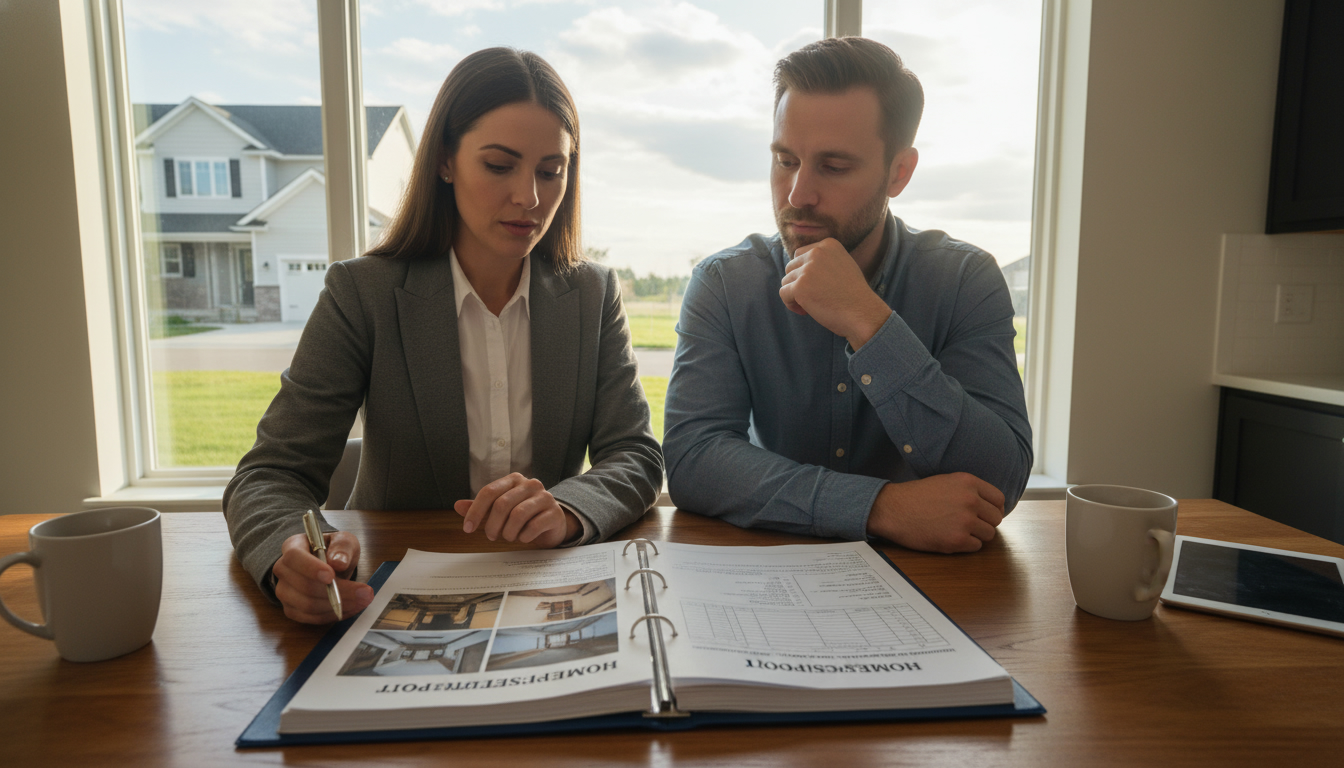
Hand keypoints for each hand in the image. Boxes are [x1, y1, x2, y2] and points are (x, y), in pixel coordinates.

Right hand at [273, 530, 373, 623]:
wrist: (331, 565)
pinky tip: (350, 608)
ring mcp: (285, 592)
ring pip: (308, 606)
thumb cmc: (335, 551)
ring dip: (338, 606)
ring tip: (362, 600)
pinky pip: (311, 618)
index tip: (331, 576)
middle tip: (364, 592)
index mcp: (293, 546)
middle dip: (336, 592)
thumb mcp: (344, 540)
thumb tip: (339, 563)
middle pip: (303, 586)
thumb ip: (343, 547)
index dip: (311, 568)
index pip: (294, 557)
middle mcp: (284, 570)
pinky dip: (333, 615)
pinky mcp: (292, 610)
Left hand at [454, 473, 579, 547]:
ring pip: (518, 515)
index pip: (489, 491)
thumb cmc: (523, 515)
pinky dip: (523, 536)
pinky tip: (523, 537)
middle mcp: (530, 484)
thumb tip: (457, 505)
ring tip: (508, 537)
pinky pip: (533, 526)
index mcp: (514, 479)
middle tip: (491, 536)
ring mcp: (545, 497)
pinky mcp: (554, 513)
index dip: (475, 511)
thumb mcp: (499, 510)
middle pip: (502, 504)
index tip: (468, 528)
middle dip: (492, 525)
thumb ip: (480, 507)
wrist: (552, 523)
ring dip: (508, 532)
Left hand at [779, 238, 891, 348]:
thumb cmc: (853, 295)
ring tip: (811, 306)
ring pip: (786, 280)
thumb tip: (798, 267)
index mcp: (829, 244)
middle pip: (791, 266)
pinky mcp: (800, 286)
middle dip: (797, 283)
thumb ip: (823, 261)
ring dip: (794, 295)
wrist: (863, 313)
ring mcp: (808, 269)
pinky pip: (783, 293)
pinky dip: (790, 304)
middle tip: (812, 298)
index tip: (817, 286)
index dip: (804, 272)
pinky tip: (805, 311)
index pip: (800, 254)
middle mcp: (817, 252)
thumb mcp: (842, 266)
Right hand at [866, 473, 1005, 552]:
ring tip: (959, 531)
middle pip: (996, 518)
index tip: (986, 514)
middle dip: (985, 523)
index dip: (994, 508)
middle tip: (970, 524)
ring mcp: (965, 521)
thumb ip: (970, 490)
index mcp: (968, 482)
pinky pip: (976, 546)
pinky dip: (966, 545)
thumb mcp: (946, 481)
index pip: (999, 499)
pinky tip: (950, 537)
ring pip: (989, 534)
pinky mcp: (957, 540)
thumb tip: (990, 506)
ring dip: (977, 535)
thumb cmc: (916, 496)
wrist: (893, 509)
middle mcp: (970, 500)